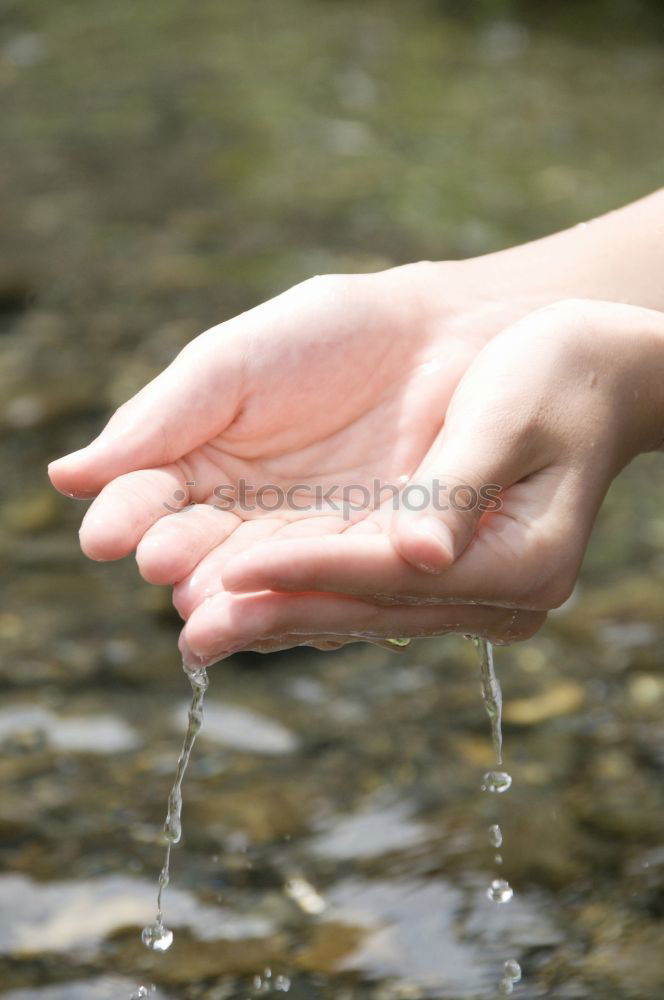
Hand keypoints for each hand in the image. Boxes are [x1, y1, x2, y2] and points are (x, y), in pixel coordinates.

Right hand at [49, 261, 547, 653]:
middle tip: (167, 572)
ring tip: (211, 606)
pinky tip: (284, 605)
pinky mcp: (372, 563)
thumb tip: (69, 476)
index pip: (153, 500)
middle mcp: (249, 517)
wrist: (446, 336)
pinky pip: (335, 585)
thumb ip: (161, 419)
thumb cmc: (332, 335)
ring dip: (236, 597)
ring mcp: (310, 544)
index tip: (108, 536)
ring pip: (264, 581)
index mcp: (203, 464)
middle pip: (203, 553)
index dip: (130, 517)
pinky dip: (309, 596)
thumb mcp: (235, 365)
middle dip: (183, 565)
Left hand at [178, 300, 663, 664]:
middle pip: (367, 608)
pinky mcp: (429, 566)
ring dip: (271, 612)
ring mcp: (459, 585)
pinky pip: (352, 583)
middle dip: (275, 615)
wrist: (582, 368)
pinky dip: (293, 587)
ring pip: (351, 605)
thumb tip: (415, 556)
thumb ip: (458, 484)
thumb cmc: (557, 374)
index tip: (234, 572)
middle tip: (193, 636)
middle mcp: (489, 590)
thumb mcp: (513, 413)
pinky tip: (236, 594)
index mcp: (523, 560)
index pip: (396, 574)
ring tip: (195, 627)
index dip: (314, 573)